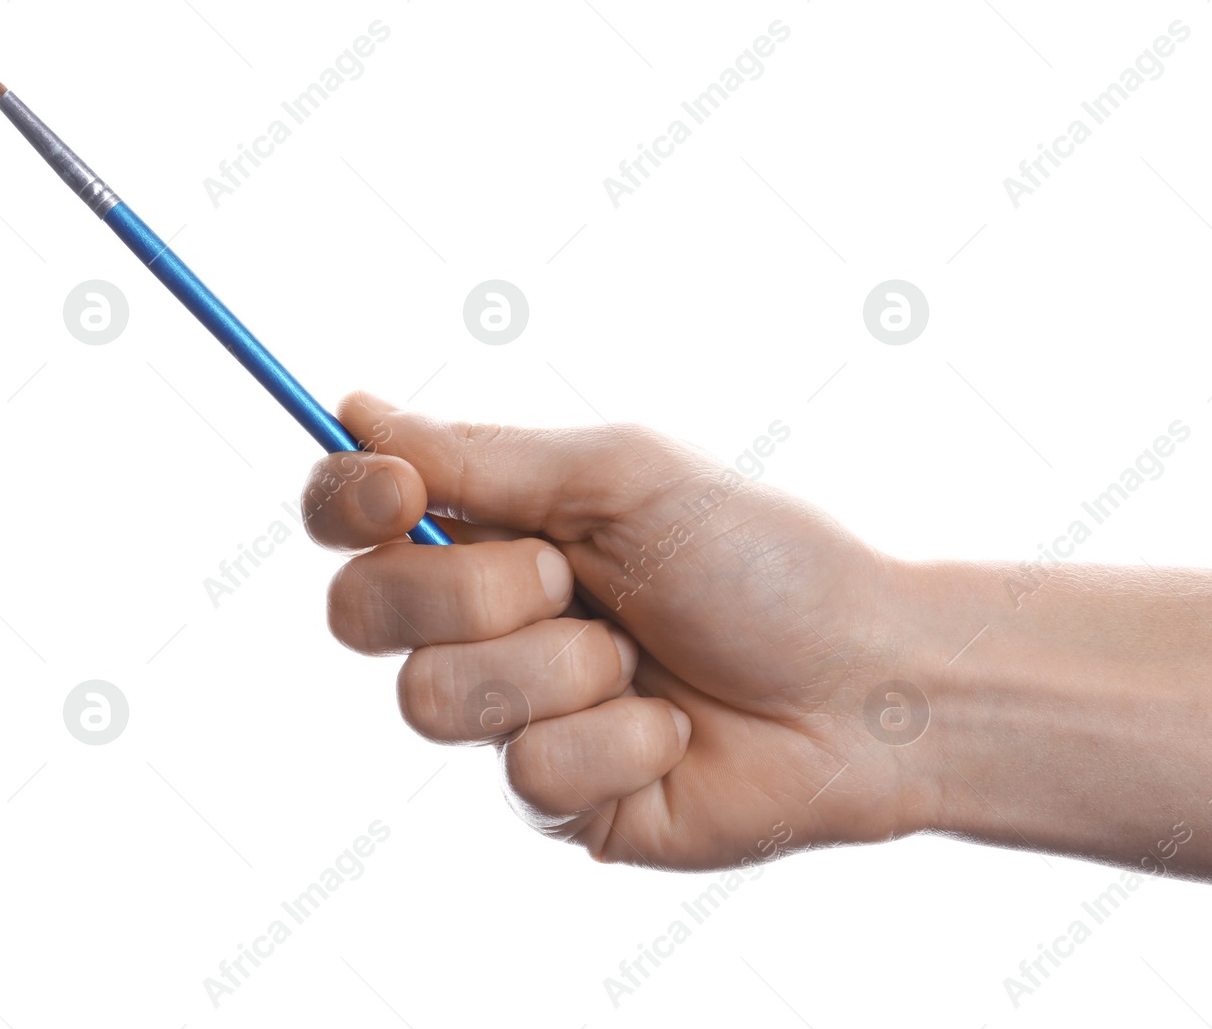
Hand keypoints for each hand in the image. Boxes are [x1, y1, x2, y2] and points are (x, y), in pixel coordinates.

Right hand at [301, 392, 935, 868]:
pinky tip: (675, 732)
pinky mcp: (556, 800)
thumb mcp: (624, 480)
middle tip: (571, 582)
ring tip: (640, 663)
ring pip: (430, 699)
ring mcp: (518, 716)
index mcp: (502, 531)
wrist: (865, 685)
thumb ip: (483, 458)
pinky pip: (522, 774)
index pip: (356, 517)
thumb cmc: (762, 564)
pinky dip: (616, 740)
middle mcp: (491, 624)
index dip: (346, 501)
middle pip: (361, 612)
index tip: (393, 490)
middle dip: (470, 591)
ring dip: (555, 668)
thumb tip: (352, 411)